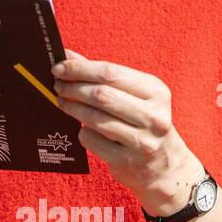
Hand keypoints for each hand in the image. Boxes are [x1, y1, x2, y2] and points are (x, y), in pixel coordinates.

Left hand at [52, 48, 202, 215]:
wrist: (164, 166)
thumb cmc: (142, 121)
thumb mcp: (134, 95)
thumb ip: (102, 75)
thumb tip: (68, 55)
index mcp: (156, 92)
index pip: (111, 73)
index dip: (80, 69)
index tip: (59, 67)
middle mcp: (154, 116)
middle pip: (101, 95)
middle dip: (73, 88)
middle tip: (57, 85)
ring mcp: (142, 141)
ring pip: (95, 118)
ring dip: (72, 108)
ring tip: (62, 101)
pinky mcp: (127, 161)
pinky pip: (92, 140)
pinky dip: (81, 131)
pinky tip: (82, 128)